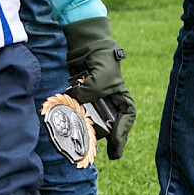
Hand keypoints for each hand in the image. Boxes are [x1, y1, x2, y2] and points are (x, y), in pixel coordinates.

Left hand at [62, 15, 135, 160]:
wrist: (86, 43)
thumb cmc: (101, 59)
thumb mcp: (101, 77)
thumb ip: (91, 92)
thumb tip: (76, 101)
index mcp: (122, 98)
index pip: (126, 119)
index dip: (121, 136)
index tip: (115, 150)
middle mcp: (109, 101)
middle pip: (107, 123)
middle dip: (102, 137)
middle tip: (97, 152)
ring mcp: (94, 99)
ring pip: (91, 119)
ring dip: (86, 129)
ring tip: (82, 143)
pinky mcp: (80, 95)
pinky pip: (77, 109)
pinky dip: (73, 116)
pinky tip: (67, 124)